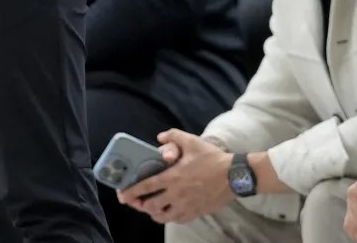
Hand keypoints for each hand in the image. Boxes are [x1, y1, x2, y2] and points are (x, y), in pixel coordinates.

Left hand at [117, 130, 232, 224]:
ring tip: (150, 207)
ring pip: (164, 216)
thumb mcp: (191, 141)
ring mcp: (187, 206)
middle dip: (140, 205)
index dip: (132, 192)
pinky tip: (169, 210)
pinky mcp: (196, 212)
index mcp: (173, 177)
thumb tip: (160, 138)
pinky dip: (170, 216)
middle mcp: (177, 194)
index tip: (122, 195)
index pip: (147, 187)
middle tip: (135, 201)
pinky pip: (178, 219)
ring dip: (154, 213)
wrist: (233, 176)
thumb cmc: (211, 158)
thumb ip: (173, 136)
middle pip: (152, 206)